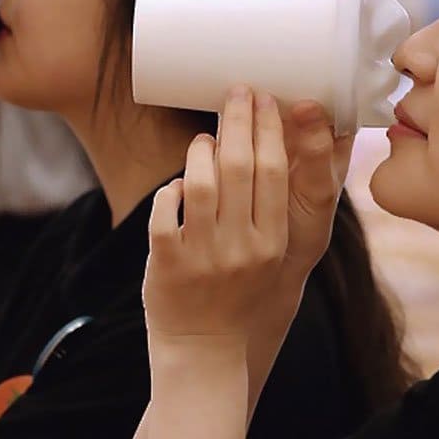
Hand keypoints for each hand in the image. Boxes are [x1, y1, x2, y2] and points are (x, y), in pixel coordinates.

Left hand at [144, 88, 352, 343]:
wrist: (204, 347)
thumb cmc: (238, 291)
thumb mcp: (268, 254)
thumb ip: (271, 207)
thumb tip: (270, 147)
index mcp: (273, 240)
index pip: (275, 172)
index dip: (269, 129)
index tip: (266, 97)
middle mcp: (243, 246)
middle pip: (241, 167)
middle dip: (238, 120)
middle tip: (236, 92)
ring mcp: (203, 255)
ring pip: (200, 182)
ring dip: (199, 151)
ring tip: (203, 138)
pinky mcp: (167, 263)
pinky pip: (164, 210)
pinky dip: (169, 190)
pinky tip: (176, 185)